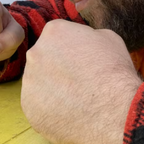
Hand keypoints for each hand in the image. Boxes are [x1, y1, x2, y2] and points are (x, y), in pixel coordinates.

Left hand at [21, 20, 142, 143]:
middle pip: (43, 59)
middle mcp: (35, 53)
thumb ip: (87, 35)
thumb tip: (83, 41)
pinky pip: (37, 106)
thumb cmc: (115, 73)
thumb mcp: (108, 38)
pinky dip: (50, 109)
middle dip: (57, 68)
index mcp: (53, 31)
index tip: (81, 62)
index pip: (56, 37)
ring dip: (51, 89)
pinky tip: (68, 112)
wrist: (114, 111)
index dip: (70, 51)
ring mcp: (29, 81)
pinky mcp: (29, 107)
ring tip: (74, 100)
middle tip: (77, 82)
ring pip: (38, 83)